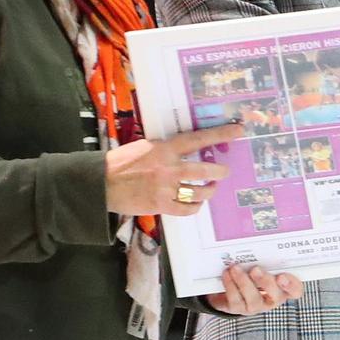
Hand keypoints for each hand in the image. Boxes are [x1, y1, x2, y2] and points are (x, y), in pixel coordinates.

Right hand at [105, 125, 233, 216]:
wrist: (101, 183)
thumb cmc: (120, 162)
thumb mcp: (145, 146)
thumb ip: (165, 148)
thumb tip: (184, 148)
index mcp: (165, 148)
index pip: (199, 139)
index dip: (221, 134)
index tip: (238, 131)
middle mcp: (169, 168)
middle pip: (206, 170)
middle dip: (220, 171)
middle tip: (224, 171)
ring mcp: (166, 188)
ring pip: (200, 191)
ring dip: (209, 190)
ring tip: (211, 187)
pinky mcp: (161, 205)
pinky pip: (187, 209)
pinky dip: (195, 206)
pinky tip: (196, 203)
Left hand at [205, 263, 304, 314]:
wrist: (229, 286)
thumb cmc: (251, 272)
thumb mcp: (262, 265)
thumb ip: (267, 259)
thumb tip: (262, 242)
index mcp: (283, 288)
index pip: (295, 290)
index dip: (292, 285)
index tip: (282, 275)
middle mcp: (272, 299)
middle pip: (276, 296)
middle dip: (266, 282)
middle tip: (255, 269)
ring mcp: (255, 306)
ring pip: (253, 299)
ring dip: (244, 282)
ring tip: (235, 268)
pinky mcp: (238, 309)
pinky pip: (235, 300)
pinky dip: (230, 285)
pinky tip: (227, 274)